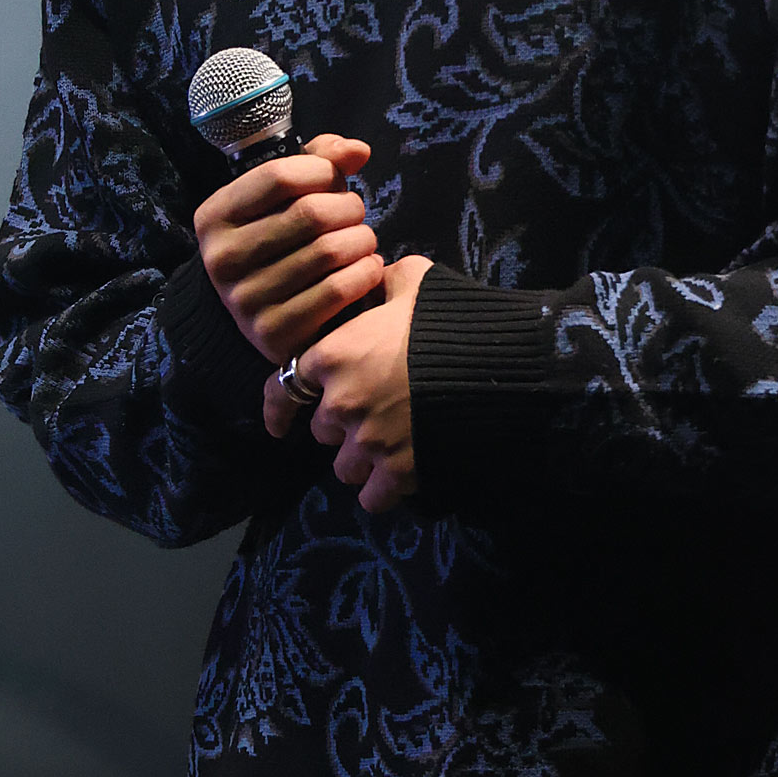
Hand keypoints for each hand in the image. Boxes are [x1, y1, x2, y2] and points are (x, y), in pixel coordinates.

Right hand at [192, 134, 383, 362]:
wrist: (261, 314)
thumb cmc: (279, 239)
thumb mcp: (284, 195)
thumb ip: (319, 160)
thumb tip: (357, 150)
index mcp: (214, 218)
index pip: (280, 175)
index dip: (322, 170)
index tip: (335, 180)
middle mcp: (222, 260)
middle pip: (311, 213)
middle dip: (350, 207)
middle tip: (356, 215)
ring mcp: (246, 301)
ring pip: (330, 251)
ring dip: (363, 240)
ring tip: (363, 241)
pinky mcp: (275, 334)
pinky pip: (338, 291)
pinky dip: (365, 274)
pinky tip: (366, 269)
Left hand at [264, 254, 431, 514]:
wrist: (497, 364)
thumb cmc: (450, 318)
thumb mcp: (413, 278)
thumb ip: (384, 283)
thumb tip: (377, 280)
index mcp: (333, 355)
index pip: (283, 389)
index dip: (279, 409)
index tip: (280, 426)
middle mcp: (341, 403)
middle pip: (324, 430)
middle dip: (343, 425)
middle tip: (373, 415)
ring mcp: (368, 442)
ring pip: (345, 468)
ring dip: (361, 460)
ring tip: (387, 449)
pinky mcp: (398, 472)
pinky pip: (372, 498)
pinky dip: (382, 491)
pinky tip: (397, 481)